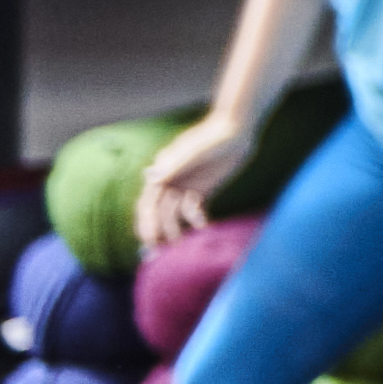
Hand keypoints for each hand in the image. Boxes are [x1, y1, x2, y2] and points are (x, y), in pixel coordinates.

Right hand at [134, 117, 250, 249]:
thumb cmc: (213, 138)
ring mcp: (185, 185)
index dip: (146, 221)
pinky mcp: (202, 188)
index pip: (148, 201)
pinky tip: (202, 226)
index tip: (148, 239)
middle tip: (156, 252)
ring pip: (174, 212)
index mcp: (162, 170)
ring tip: (178, 244)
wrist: (236, 131)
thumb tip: (149, 177)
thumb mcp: (194, 152)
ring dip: (174, 228)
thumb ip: (173, 166)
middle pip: (158, 210)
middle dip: (155, 230)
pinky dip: (195, 219)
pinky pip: (193, 209)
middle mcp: (170, 179)